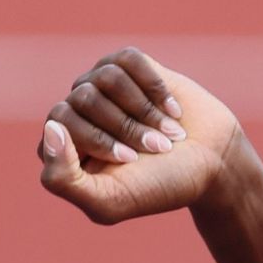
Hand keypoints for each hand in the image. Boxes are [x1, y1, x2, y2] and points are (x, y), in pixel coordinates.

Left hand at [37, 48, 247, 224]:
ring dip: (143, 108)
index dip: (98, 139)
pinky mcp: (130, 68)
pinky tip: (172, 111)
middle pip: (83, 97)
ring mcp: (100, 88)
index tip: (129, 160)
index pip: (59, 123)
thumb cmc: (158, 187)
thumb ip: (61, 180)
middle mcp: (76, 115)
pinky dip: (155, 86)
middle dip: (124, 125)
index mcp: (60, 151)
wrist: (213, 164)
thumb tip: (50, 128)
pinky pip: (128, 60)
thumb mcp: (107, 202)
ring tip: (166, 133)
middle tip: (155, 148)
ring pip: (106, 76)